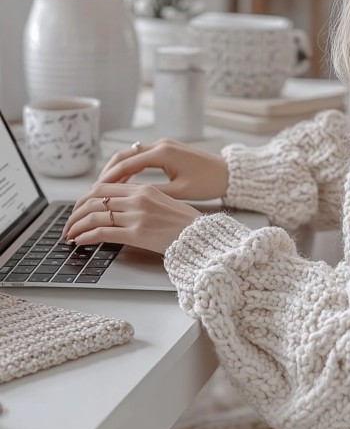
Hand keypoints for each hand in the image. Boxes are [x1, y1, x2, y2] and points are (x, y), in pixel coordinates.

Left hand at [62, 182, 200, 254]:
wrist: (201, 236)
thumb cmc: (186, 224)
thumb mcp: (164, 203)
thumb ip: (141, 201)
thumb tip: (119, 208)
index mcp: (144, 189)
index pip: (104, 187)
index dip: (85, 198)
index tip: (78, 209)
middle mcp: (138, 199)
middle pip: (94, 199)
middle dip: (75, 212)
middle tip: (68, 224)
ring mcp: (137, 215)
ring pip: (94, 215)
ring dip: (77, 226)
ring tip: (70, 235)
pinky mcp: (137, 234)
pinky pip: (102, 233)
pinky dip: (86, 237)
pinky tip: (80, 242)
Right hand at [97, 138, 228, 199]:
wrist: (228, 173)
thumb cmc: (207, 183)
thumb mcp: (179, 192)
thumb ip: (153, 193)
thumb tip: (129, 200)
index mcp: (162, 153)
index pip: (126, 163)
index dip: (109, 177)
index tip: (96, 190)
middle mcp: (160, 145)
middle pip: (124, 155)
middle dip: (108, 172)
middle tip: (95, 189)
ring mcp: (163, 146)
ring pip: (131, 154)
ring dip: (117, 169)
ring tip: (105, 187)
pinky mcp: (166, 150)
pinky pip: (141, 156)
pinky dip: (130, 168)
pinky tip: (123, 182)